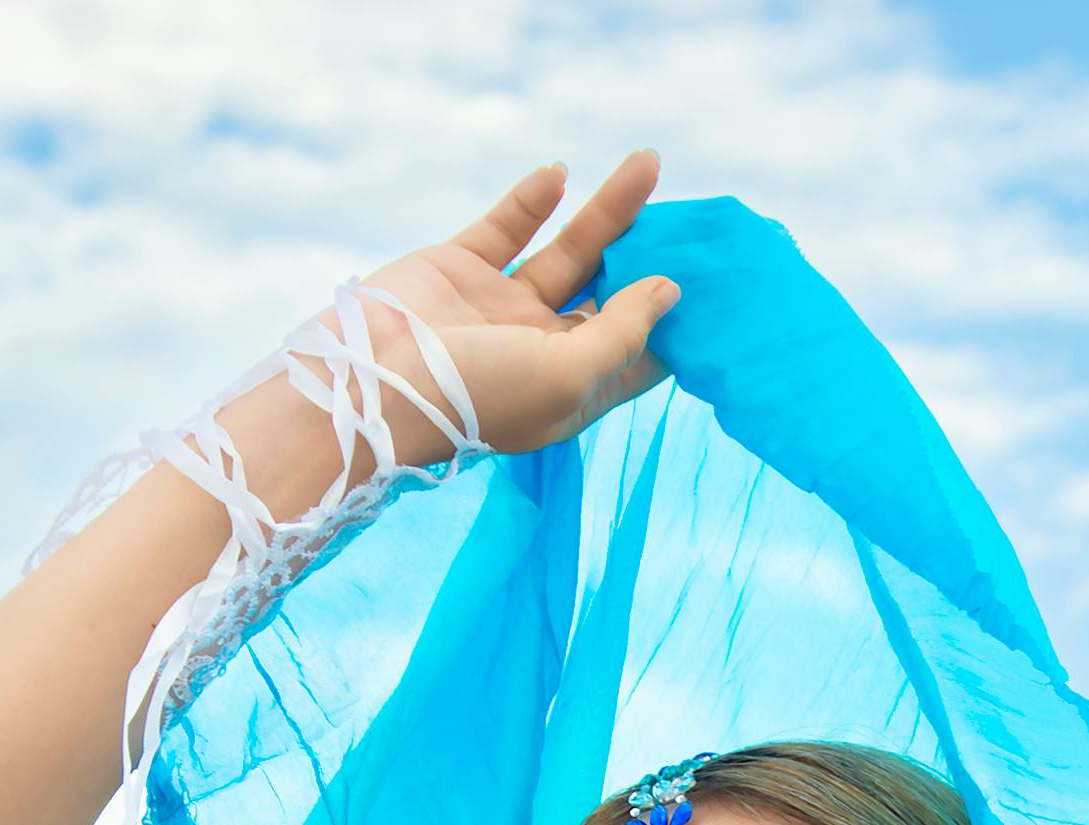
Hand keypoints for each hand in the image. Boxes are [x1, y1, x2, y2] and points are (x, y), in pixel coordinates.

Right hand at [341, 153, 682, 461]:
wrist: (371, 383)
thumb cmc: (476, 395)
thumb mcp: (569, 374)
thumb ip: (623, 332)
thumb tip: (670, 291)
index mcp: (572, 388)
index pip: (640, 351)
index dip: (676, 319)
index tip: (717, 283)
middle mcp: (542, 348)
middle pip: (612, 292)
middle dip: (649, 252)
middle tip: (689, 213)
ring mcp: (501, 307)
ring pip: (571, 251)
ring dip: (608, 211)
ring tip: (647, 164)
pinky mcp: (461, 268)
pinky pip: (508, 228)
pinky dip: (533, 200)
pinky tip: (562, 173)